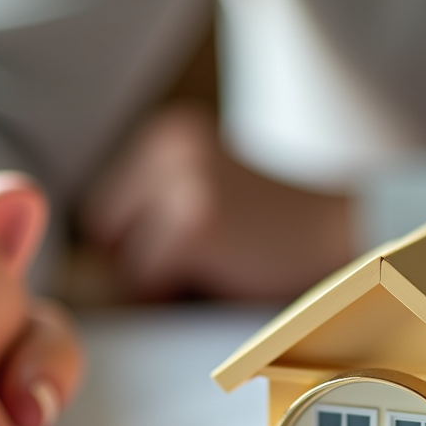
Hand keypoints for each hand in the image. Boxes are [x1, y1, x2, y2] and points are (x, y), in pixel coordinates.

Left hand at [82, 104, 356, 300]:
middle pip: (105, 230)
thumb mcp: (204, 190)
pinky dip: (180, 292)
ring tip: (220, 259)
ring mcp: (180, 181)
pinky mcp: (194, 221)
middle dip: (141, 255)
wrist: (339, 235)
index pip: (107, 208)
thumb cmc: (270, 230)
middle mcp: (167, 145)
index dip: (140, 241)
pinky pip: (149, 280)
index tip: (190, 245)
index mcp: (166, 133)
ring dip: (161, 276)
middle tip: (206, 256)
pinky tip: (227, 271)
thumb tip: (86, 259)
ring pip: (124, 259)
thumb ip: (151, 206)